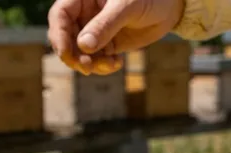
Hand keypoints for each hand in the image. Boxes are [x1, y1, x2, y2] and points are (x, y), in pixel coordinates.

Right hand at [48, 0, 184, 74]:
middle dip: (74, 55)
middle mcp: (84, 14)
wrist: (171, 6)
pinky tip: (117, 64)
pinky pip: (96, 59)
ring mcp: (94, 30)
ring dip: (90, 64)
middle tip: (87, 68)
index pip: (60, 16)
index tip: (67, 54)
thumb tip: (83, 45)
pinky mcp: (106, 44)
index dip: (59, 35)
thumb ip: (105, 25)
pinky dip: (102, 66)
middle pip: (66, 38)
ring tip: (109, 65)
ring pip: (80, 52)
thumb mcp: (126, 6)